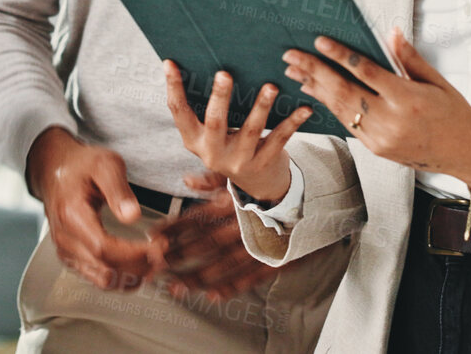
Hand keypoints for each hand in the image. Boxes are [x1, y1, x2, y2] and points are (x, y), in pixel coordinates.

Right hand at [26, 127, 158, 290]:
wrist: (55, 170)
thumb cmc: (80, 166)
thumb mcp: (104, 164)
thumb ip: (119, 190)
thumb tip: (132, 216)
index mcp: (72, 215)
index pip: (104, 248)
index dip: (135, 254)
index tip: (160, 246)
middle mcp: (66, 238)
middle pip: (105, 269)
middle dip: (139, 267)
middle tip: (164, 255)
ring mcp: (67, 251)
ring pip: (102, 280)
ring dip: (132, 277)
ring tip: (155, 263)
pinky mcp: (71, 257)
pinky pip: (97, 277)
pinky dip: (120, 277)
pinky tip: (139, 267)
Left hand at [150, 171, 281, 300]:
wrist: (317, 196)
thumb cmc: (278, 183)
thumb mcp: (247, 174)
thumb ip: (216, 179)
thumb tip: (187, 181)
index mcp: (236, 200)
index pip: (198, 216)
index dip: (174, 227)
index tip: (154, 237)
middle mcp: (244, 223)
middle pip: (206, 243)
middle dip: (179, 255)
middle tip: (156, 266)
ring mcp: (260, 243)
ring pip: (224, 264)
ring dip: (198, 277)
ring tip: (176, 287)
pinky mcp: (275, 258)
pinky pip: (251, 276)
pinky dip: (232, 287)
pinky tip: (214, 295)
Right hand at [164, 61, 313, 203]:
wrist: (257, 183)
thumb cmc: (231, 144)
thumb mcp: (211, 134)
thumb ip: (206, 109)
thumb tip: (200, 66)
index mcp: (194, 140)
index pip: (179, 112)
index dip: (173, 88)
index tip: (170, 63)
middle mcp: (213, 153)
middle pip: (215, 122)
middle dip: (220, 97)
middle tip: (224, 73)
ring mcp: (239, 160)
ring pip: (250, 131)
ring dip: (261, 107)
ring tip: (271, 86)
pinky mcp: (263, 163)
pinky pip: (279, 139)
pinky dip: (292, 122)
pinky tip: (304, 108)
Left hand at [286, 28, 470, 187]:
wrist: (465, 153)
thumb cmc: (454, 112)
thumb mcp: (437, 81)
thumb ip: (409, 58)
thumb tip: (390, 32)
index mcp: (408, 99)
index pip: (366, 72)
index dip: (340, 55)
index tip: (320, 41)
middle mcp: (391, 121)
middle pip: (343, 91)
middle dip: (314, 71)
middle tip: (292, 54)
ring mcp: (380, 138)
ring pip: (340, 109)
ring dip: (315, 88)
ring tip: (294, 71)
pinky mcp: (376, 148)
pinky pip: (347, 123)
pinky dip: (329, 106)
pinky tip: (315, 92)